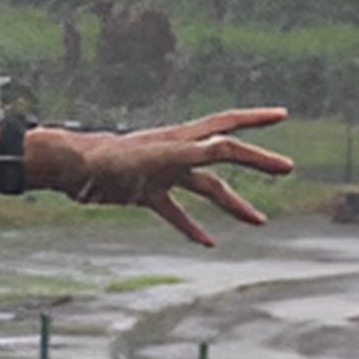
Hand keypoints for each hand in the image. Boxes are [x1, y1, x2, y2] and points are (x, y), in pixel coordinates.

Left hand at [41, 108, 294, 243]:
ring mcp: (162, 174)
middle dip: (257, 163)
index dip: (255, 122)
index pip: (227, 128)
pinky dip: (192, 228)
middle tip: (287, 168)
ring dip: (234, 204)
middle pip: (226, 158)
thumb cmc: (110, 160)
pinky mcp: (146, 194)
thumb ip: (190, 152)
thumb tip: (225, 145)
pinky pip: (175, 213)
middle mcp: (177, 154)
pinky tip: (207, 243)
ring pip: (206, 190)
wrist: (71, 170)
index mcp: (182, 140)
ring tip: (260, 222)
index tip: (282, 115)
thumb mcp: (155, 156)